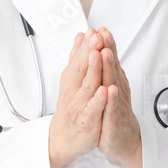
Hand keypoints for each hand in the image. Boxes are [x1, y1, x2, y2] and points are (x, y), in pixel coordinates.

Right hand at [49, 29, 107, 167]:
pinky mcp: (87, 120)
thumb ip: (76, 57)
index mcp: (72, 79)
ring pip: (88, 85)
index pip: (80, 58)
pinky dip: (99, 100)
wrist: (63, 138)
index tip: (93, 30)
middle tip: (96, 36)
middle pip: (82, 67)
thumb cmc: (70, 107)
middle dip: (90, 51)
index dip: (87, 44)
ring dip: (94, 69)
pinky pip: (93, 109)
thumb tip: (80, 36)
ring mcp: (79, 105)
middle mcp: (74, 90)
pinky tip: (105, 91)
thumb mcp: (71, 79)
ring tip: (99, 55)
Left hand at [94, 27, 142, 167]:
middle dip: (108, 48)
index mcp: (113, 79)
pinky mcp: (114, 120)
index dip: (104, 43)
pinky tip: (110, 90)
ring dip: (109, 67)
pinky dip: (111, 98)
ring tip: (106, 53)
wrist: (123, 139)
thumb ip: (106, 65)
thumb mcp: (109, 84)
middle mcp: (117, 88)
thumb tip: (101, 44)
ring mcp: (116, 103)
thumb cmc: (114, 111)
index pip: (108, 58)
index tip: (99, 28)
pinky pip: (112, 108)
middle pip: (112, 66)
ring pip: (113, 83)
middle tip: (104, 34)